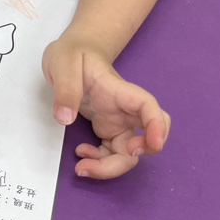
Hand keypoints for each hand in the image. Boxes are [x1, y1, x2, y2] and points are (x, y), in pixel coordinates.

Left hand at [42, 38, 169, 179]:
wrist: (72, 53)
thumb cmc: (73, 52)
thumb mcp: (62, 63)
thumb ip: (65, 89)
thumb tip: (65, 119)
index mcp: (119, 90)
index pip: (148, 107)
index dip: (157, 128)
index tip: (149, 147)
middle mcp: (125, 109)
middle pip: (147, 138)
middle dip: (128, 159)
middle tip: (95, 166)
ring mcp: (118, 121)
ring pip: (129, 153)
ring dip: (109, 167)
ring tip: (81, 167)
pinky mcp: (108, 128)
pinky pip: (113, 153)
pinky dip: (100, 162)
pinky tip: (81, 153)